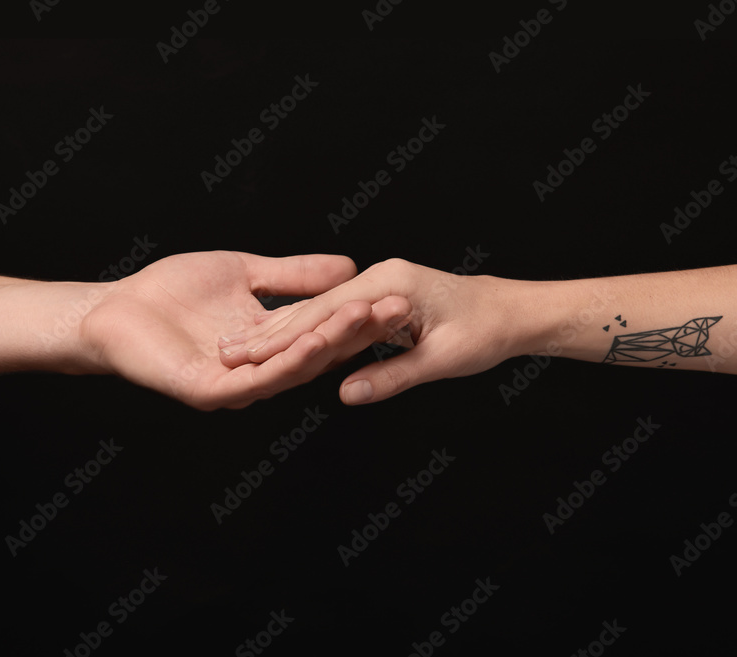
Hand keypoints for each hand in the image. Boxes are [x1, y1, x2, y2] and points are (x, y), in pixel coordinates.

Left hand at [76, 251, 409, 409]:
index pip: (324, 332)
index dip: (359, 316)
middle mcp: (261, 372)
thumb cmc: (172, 292)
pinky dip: (288, 361)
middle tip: (397, 308)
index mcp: (271, 346)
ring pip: (294, 369)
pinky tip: (314, 341)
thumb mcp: (245, 274)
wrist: (117, 308)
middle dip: (358, 331)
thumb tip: (347, 269)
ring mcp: (237, 386)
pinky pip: (256, 380)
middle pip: (318, 354)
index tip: (395, 294)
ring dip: (332, 344)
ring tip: (365, 317)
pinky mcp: (210, 392)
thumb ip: (292, 275)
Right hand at [219, 258, 527, 404]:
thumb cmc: (484, 332)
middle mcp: (379, 276)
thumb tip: (346, 394)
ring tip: (240, 345)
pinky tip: (280, 337)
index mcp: (390, 285)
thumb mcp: (441, 359)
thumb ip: (392, 376)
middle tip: (226, 351)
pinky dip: (305, 325)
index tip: (247, 356)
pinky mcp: (380, 291)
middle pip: (312, 307)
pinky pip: (335, 310)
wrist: (510, 311)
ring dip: (280, 328)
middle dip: (268, 331)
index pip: (323, 315)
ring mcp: (378, 281)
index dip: (282, 339)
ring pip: (319, 307)